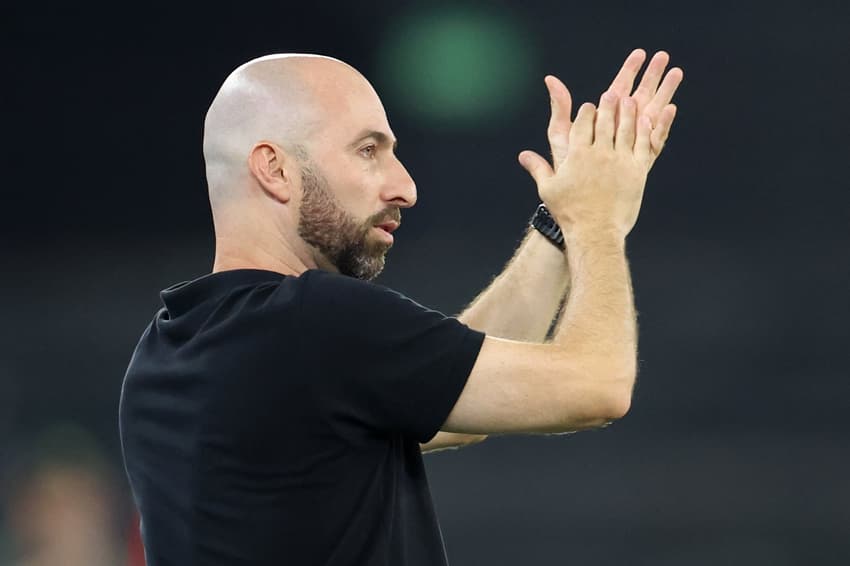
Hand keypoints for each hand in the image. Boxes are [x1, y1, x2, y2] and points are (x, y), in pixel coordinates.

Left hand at [520, 49, 682, 175]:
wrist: (579, 205)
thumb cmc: (566, 171)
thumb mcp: (561, 137)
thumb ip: (561, 110)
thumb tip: (550, 80)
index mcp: (600, 123)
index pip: (616, 91)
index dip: (628, 70)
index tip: (639, 53)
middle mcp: (616, 132)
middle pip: (636, 98)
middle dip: (650, 76)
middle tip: (663, 56)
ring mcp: (629, 146)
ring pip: (649, 115)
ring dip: (663, 93)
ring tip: (676, 72)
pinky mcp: (638, 162)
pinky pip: (653, 141)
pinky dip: (661, 126)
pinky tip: (670, 109)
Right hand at [520, 90, 653, 239]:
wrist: (595, 232)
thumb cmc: (569, 213)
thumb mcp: (549, 189)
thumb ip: (538, 168)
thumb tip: (523, 156)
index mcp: (577, 155)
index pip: (582, 123)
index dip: (586, 112)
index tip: (589, 106)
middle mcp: (599, 153)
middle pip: (605, 120)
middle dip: (608, 104)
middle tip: (612, 94)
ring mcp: (620, 161)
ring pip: (626, 128)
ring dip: (628, 111)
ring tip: (630, 101)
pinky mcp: (637, 170)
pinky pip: (642, 143)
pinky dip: (644, 129)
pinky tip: (646, 120)